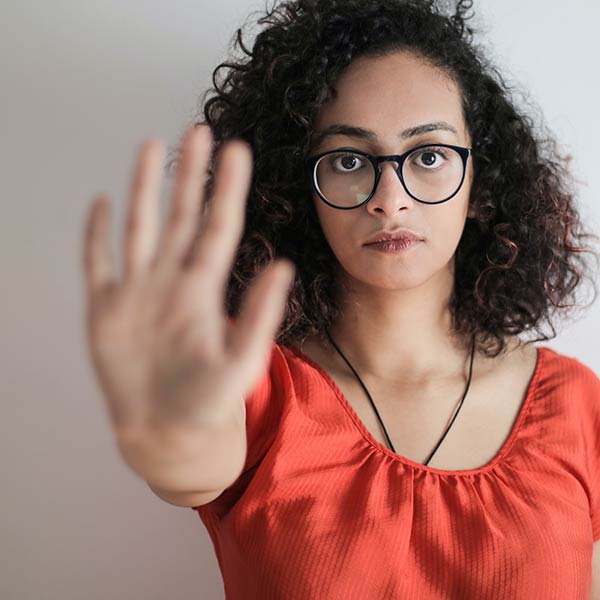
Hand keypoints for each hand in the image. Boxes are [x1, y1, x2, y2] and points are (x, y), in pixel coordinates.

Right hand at [82, 125, 294, 444]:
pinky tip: (102, 204)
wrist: (168, 432)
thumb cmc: (209, 401)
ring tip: (152, 148)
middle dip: (190, 174)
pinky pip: (98, 264)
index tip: (236, 150)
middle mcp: (172, 281)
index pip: (218, 226)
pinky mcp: (105, 310)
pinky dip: (97, 235)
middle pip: (181, 215)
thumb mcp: (242, 360)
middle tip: (200, 130)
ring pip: (140, 227)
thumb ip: (259, 314)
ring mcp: (137, 292)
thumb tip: (283, 268)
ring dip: (144, 189)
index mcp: (204, 289)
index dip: (226, 188)